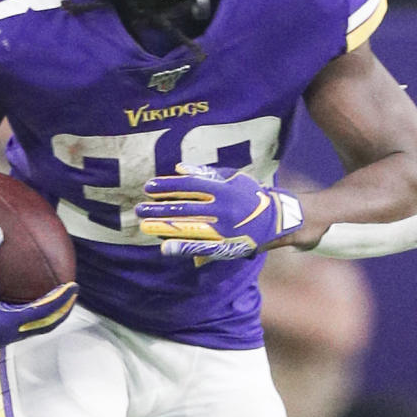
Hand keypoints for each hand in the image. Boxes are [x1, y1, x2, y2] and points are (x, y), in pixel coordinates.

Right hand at [0, 225, 77, 352]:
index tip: (74, 286)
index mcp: (8, 324)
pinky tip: (11, 294)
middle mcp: (5, 335)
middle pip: (43, 324)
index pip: (45, 313)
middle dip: (58, 310)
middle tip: (69, 294)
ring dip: (41, 313)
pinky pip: (11, 320)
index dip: (62, 300)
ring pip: (28, 326)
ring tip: (48, 296)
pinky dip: (20, 309)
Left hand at [136, 163, 302, 260]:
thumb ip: (206, 173)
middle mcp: (222, 208)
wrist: (277, 219)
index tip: (148, 188)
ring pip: (188, 227)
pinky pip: (200, 247)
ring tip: (145, 226)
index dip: (167, 187)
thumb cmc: (251, 195)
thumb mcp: (233, 178)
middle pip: (184, 207)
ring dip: (165, 227)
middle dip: (159, 208)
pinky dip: (182, 247)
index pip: (188, 186)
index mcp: (223, 189)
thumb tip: (179, 168)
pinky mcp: (225, 246)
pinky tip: (165, 248)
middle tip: (139, 209)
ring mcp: (223, 229)